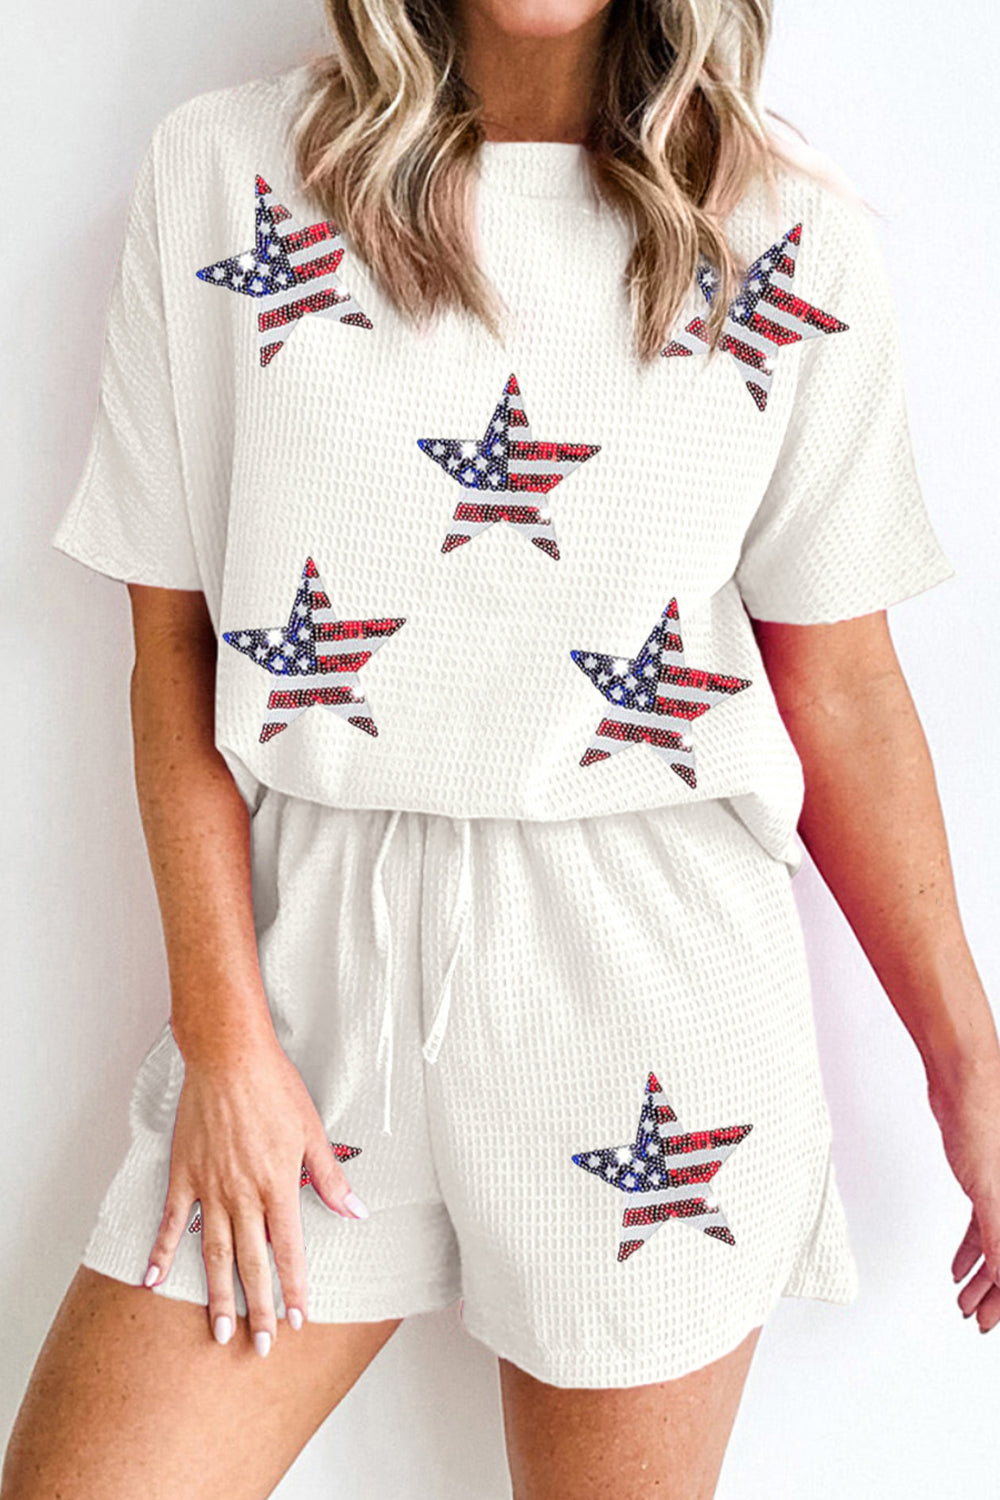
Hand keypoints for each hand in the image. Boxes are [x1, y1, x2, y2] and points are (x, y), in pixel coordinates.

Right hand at [141, 1031, 367, 1353]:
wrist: (229, 1057)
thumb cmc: (274, 1088)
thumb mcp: (313, 1131)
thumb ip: (330, 1177)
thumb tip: (356, 1212)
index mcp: (277, 1185)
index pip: (288, 1250)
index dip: (294, 1288)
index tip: (298, 1321)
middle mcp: (242, 1194)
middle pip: (250, 1262)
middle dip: (257, 1307)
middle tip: (259, 1346)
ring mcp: (209, 1186)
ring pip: (213, 1252)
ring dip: (217, 1294)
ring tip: (218, 1331)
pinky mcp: (184, 1174)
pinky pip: (171, 1221)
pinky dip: (161, 1253)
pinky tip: (153, 1282)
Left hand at [927, 1060, 999, 1331]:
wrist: (964, 1080)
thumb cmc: (986, 1122)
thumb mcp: (993, 1194)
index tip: (992, 1324)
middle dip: (996, 1295)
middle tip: (977, 1321)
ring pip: (999, 1245)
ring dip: (982, 1276)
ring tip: (963, 1302)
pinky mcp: (990, 1178)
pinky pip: (986, 1224)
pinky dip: (972, 1248)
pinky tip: (956, 1269)